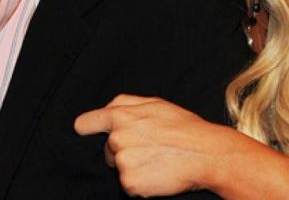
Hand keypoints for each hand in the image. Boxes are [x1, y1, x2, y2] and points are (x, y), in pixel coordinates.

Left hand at [75, 94, 228, 196]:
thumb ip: (126, 102)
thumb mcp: (155, 103)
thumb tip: (106, 108)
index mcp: (120, 115)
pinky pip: (129, 185)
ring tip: (156, 159)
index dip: (86, 127)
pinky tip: (157, 173)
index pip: (87, 122)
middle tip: (150, 147)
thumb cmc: (183, 126)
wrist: (205, 154)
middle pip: (108, 150)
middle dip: (123, 150)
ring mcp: (123, 162)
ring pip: (119, 167)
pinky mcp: (130, 184)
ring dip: (134, 166)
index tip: (83, 130)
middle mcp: (117, 138)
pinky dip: (141, 183)